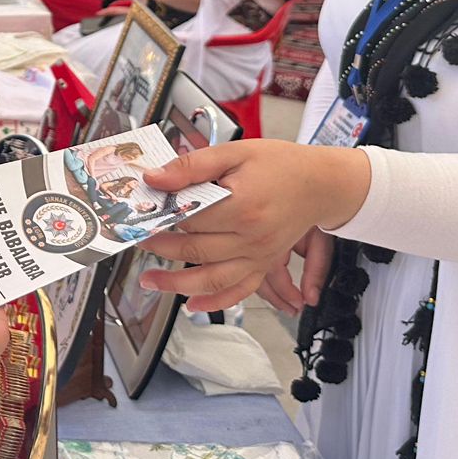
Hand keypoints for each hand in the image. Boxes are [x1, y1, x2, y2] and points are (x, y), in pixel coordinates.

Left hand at [134, 141, 369, 313]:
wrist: (321, 183)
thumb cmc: (279, 163)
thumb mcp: (234, 152)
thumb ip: (192, 166)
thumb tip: (154, 179)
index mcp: (243, 205)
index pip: (191, 218)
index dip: (162, 217)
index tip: (140, 214)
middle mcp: (252, 237)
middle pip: (197, 250)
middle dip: (161, 247)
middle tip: (136, 241)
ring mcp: (260, 255)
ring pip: (213, 279)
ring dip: (178, 284)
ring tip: (150, 281)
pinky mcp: (264, 265)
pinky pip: (240, 291)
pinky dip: (215, 302)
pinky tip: (191, 306)